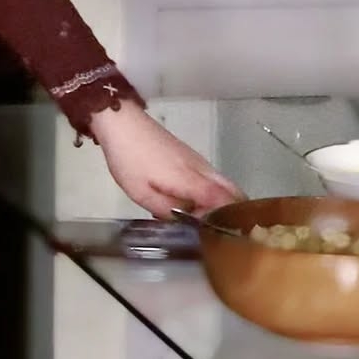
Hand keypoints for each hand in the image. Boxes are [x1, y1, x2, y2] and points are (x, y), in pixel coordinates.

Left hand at [88, 103, 240, 218]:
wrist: (123, 124)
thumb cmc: (130, 159)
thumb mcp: (142, 194)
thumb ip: (167, 211)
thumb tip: (185, 223)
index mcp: (193, 180)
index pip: (226, 202)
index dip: (226, 221)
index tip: (213, 234)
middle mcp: (204, 170)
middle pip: (234, 193)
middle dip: (232, 214)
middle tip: (215, 230)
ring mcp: (200, 162)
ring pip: (225, 186)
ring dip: (220, 204)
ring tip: (199, 221)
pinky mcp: (192, 158)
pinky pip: (212, 180)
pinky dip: (211, 194)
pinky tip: (189, 204)